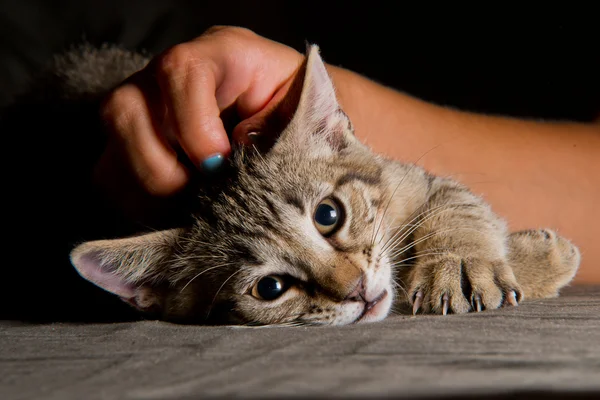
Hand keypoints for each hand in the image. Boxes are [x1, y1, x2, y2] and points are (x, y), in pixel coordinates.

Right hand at [94, 26, 302, 222]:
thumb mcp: (307, 112)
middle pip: (126, 111)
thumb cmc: (300, 113)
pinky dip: (140, 202)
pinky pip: (110, 176)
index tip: (217, 166)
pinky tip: (176, 206)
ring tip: (193, 203)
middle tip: (202, 193)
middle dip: (163, 169)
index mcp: (222, 54)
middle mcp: (168, 75)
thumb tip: (236, 147)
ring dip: (150, 190)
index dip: (193, 126)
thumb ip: (275, 126)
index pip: (181, 72)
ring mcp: (143, 107)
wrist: (286, 119)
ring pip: (111, 150)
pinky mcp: (130, 141)